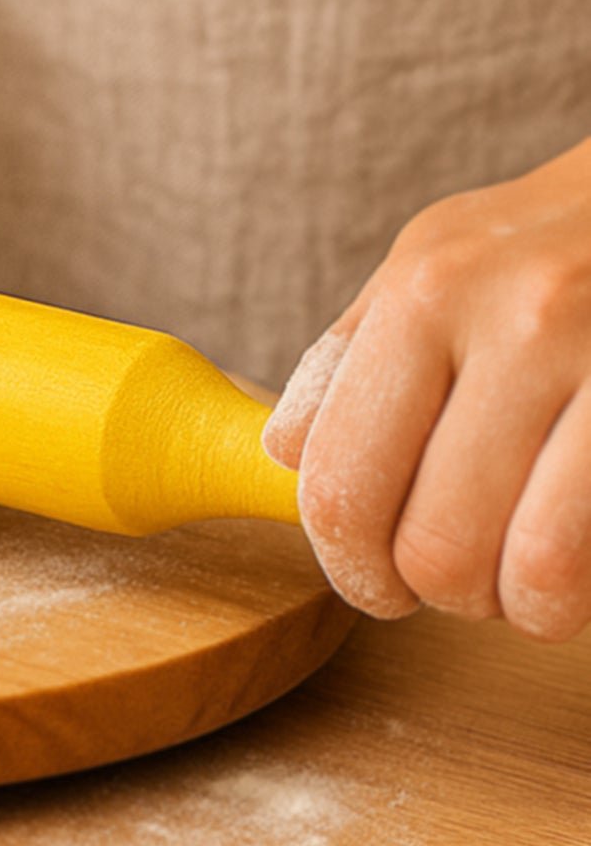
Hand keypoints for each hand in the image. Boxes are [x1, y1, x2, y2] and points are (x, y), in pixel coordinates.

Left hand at [263, 140, 590, 641]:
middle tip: (458, 578)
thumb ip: (350, 359)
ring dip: (520, 604)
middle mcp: (517, 320)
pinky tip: (581, 555)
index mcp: (425, 294)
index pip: (341, 483)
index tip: (375, 583)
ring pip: (533, 572)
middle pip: (433, 545)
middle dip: (438, 591)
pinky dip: (581, 588)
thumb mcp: (435, 262)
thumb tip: (283, 452)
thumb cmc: (551, 241)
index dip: (350, 566)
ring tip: (525, 574)